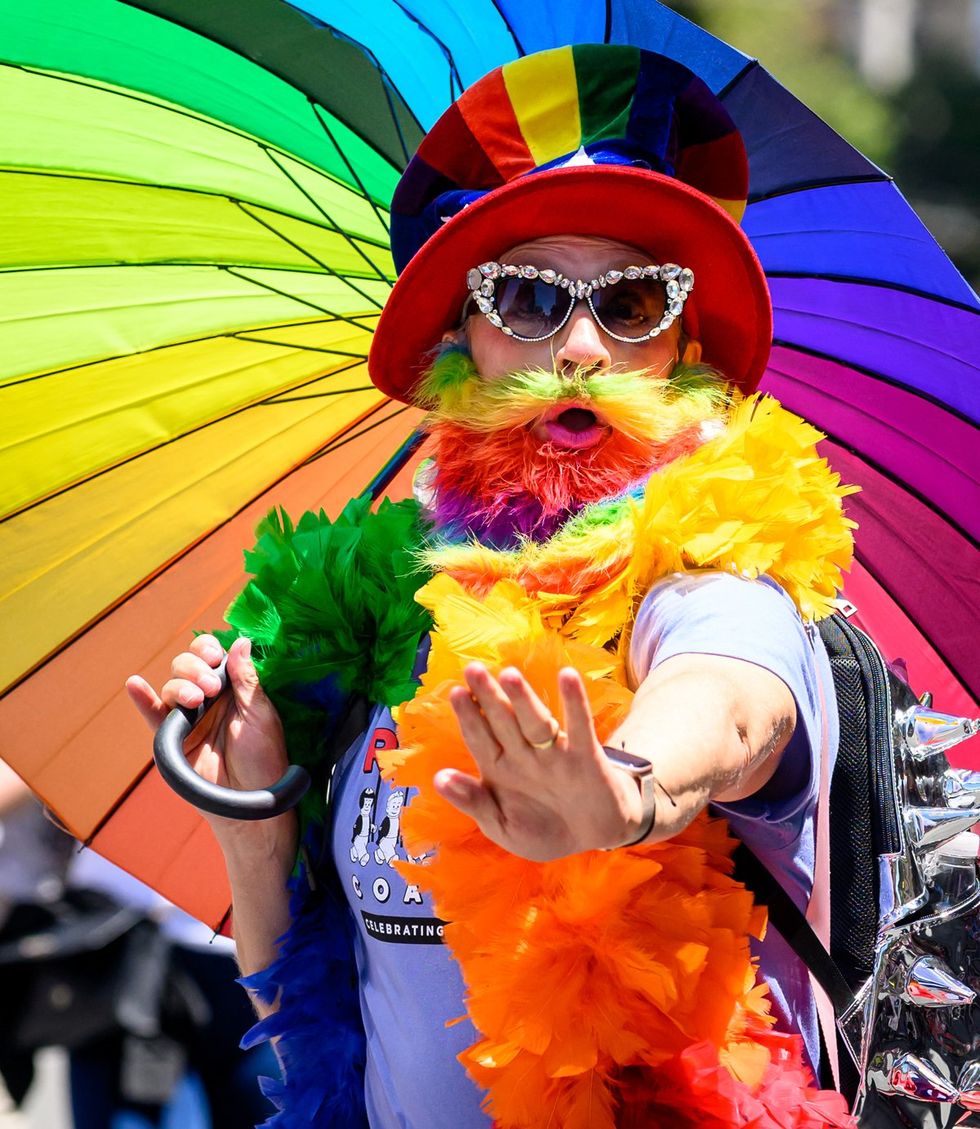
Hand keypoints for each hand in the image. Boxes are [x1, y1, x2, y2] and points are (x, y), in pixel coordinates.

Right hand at [127, 635, 295, 856]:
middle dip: (196, 667)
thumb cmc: (264, 759)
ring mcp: (190, 717)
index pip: (215, 656)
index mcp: (234, 689)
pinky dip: (143, 700)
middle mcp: (210, 698)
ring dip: (181, 685)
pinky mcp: (174, 738)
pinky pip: (154, 715)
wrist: (251, 802)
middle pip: (189, 666)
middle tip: (211, 687)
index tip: (216, 657)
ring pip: (172, 686)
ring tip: (197, 700)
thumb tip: (240, 641)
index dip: (210, 650)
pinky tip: (135, 684)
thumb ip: (246, 679)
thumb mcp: (261, 715)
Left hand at [436, 663, 645, 860]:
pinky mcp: (586, 757)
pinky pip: (580, 727)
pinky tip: (567, 677)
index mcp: (499, 767)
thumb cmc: (541, 829)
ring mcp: (555, 753)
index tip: (456, 693)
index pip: (479, 738)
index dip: (468, 717)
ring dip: (523, 699)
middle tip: (473, 669)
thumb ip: (473, 802)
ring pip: (536, 721)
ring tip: (509, 675)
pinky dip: (575, 703)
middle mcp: (524, 754)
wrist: (591, 839)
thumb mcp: (500, 824)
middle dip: (488, 697)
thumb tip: (438, 779)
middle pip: (503, 721)